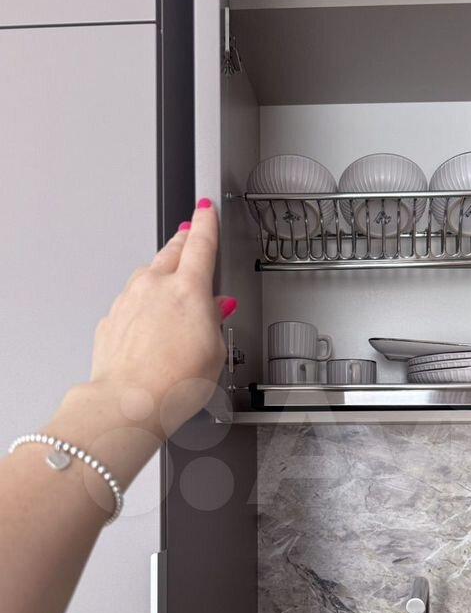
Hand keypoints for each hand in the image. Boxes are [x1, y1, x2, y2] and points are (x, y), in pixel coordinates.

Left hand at [90, 197, 233, 437]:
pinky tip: (152, 320)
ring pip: (149, 274)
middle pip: (173, 251)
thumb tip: (216, 309)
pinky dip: (144, 302)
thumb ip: (215, 321)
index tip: (206, 209)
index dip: (207, 222)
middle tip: (191, 234)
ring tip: (175, 285)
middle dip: (184, 240)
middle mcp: (154, 286)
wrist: (128, 403)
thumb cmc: (172, 383)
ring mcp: (128, 300)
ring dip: (163, 271)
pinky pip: (132, 300)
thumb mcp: (215, 351)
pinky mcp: (112, 319)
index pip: (202, 243)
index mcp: (188, 289)